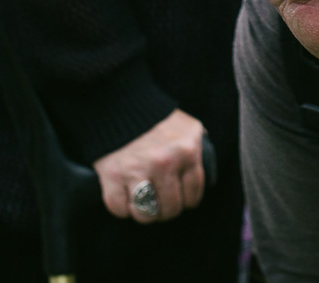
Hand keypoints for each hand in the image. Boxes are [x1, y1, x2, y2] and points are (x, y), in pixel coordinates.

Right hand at [93, 109, 206, 224]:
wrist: (120, 105)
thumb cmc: (157, 119)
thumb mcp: (189, 128)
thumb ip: (199, 148)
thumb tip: (206, 172)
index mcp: (187, 152)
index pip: (193, 194)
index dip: (188, 201)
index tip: (181, 201)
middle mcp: (164, 163)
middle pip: (170, 208)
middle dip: (166, 210)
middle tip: (160, 203)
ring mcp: (137, 171)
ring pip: (146, 214)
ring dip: (145, 213)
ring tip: (144, 204)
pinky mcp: (112, 176)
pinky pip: (119, 209)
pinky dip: (122, 208)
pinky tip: (125, 198)